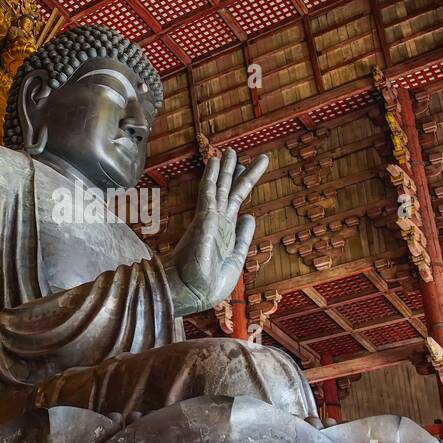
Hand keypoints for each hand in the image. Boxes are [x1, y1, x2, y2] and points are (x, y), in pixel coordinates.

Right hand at [164, 148, 268, 315]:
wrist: (192, 292)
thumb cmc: (209, 283)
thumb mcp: (236, 258)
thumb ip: (243, 237)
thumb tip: (250, 216)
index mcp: (225, 232)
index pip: (234, 204)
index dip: (241, 187)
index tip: (245, 172)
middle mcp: (217, 222)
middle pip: (229, 191)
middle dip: (235, 172)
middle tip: (237, 152)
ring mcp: (210, 220)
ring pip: (221, 187)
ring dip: (226, 168)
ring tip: (231, 150)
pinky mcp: (204, 220)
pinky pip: (209, 192)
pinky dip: (212, 176)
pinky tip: (216, 161)